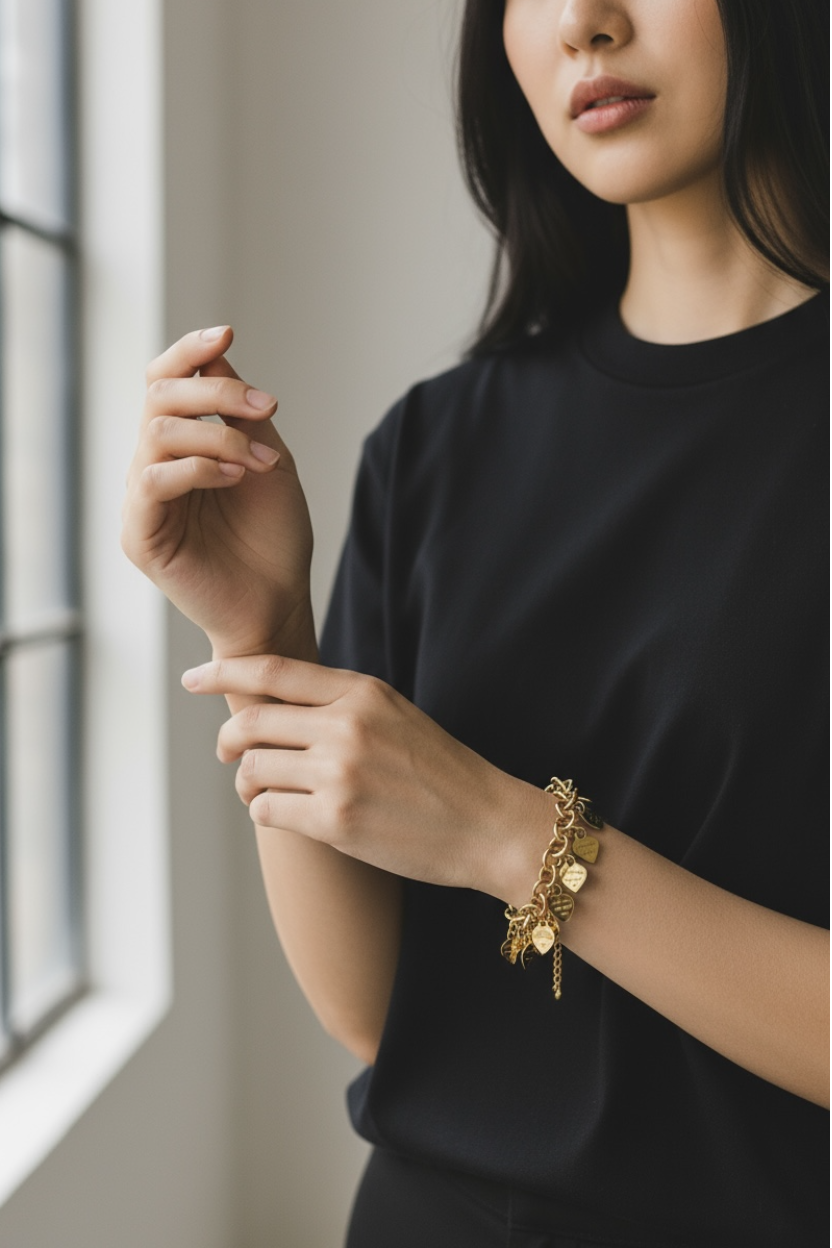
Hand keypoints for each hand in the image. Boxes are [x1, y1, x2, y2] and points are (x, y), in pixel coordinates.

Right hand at [122, 327, 314, 657]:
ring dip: (218, 435)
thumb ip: (241, 414)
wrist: (279, 603)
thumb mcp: (269, 460)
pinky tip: (236, 477)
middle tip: (266, 409)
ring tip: (259, 462)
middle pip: (158, 398)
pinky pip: (152, 481)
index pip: (164, 383)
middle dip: (216, 392)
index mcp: (181, 448)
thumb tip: (216, 353)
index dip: (188, 353)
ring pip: (157, 433)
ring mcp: (144, 502)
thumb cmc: (274, 538)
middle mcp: (154, 468)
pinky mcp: (140, 536)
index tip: (226, 332)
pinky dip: (198, 468)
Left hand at [181, 654, 543, 894]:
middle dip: (226, 740)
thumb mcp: (394, 716)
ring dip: (249, 785)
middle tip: (227, 753)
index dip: (223, 672)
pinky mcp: (336, 820)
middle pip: (249, 722)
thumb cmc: (440, 773)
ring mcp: (339, 773)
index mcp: (361, 692)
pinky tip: (292, 817)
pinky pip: (267, 811)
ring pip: (252, 770)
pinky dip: (267, 814)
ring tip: (268, 794)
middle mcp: (346, 725)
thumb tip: (270, 709)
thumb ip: (338, 705)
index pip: (272, 671)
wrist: (487, 824)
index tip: (192, 679)